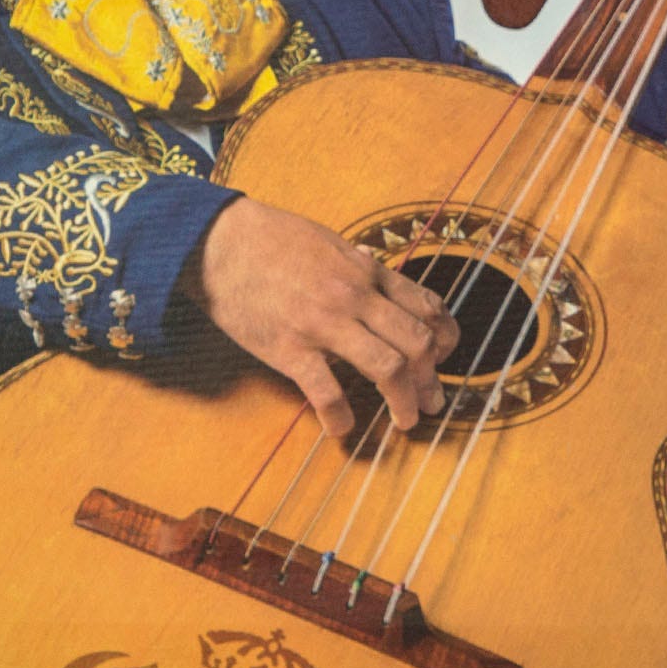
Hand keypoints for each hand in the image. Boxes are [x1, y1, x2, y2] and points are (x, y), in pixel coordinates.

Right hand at [189, 197, 454, 444]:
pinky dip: (340, 416)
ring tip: (404, 421)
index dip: (445, 338)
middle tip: (431, 402)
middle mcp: (355, 298)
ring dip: (403, 402)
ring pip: (387, 368)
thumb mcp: (328, 242)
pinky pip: (327, 391)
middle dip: (431, 379)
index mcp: (366, 272)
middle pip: (416, 343)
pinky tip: (342, 428)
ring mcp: (324, 324)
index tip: (445, 357)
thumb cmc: (272, 239)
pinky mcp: (290, 349)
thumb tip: (375, 266)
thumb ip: (356, 263)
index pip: (424, 307)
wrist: (221, 243)